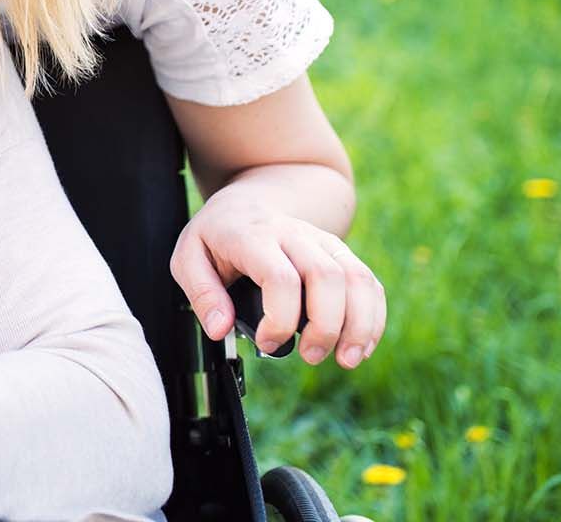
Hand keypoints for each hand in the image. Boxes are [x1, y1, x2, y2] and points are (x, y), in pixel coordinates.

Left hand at [171, 187, 385, 368]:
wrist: (248, 202)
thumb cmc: (218, 235)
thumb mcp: (189, 257)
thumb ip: (201, 293)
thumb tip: (219, 330)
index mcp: (253, 236)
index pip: (280, 277)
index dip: (280, 319)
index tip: (266, 343)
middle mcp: (294, 235)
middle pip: (326, 278)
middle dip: (326, 326)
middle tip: (309, 356)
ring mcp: (323, 242)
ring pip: (356, 278)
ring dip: (359, 325)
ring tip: (345, 359)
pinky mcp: (341, 253)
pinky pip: (369, 283)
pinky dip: (372, 317)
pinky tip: (361, 345)